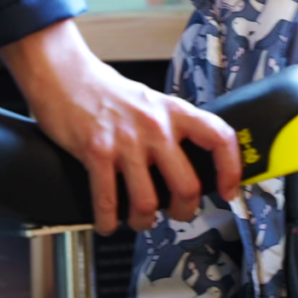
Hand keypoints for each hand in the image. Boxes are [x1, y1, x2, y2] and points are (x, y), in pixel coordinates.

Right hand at [0, 18, 241, 234]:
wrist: (66, 75)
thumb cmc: (109, 94)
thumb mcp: (152, 103)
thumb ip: (172, 129)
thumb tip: (193, 166)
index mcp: (174, 112)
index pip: (219, 138)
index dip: (231, 169)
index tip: (228, 191)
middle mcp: (155, 126)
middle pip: (186, 185)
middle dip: (183, 211)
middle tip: (176, 213)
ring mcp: (126, 141)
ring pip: (147, 202)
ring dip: (144, 221)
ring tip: (139, 219)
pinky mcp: (97, 152)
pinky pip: (108, 202)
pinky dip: (108, 222)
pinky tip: (108, 222)